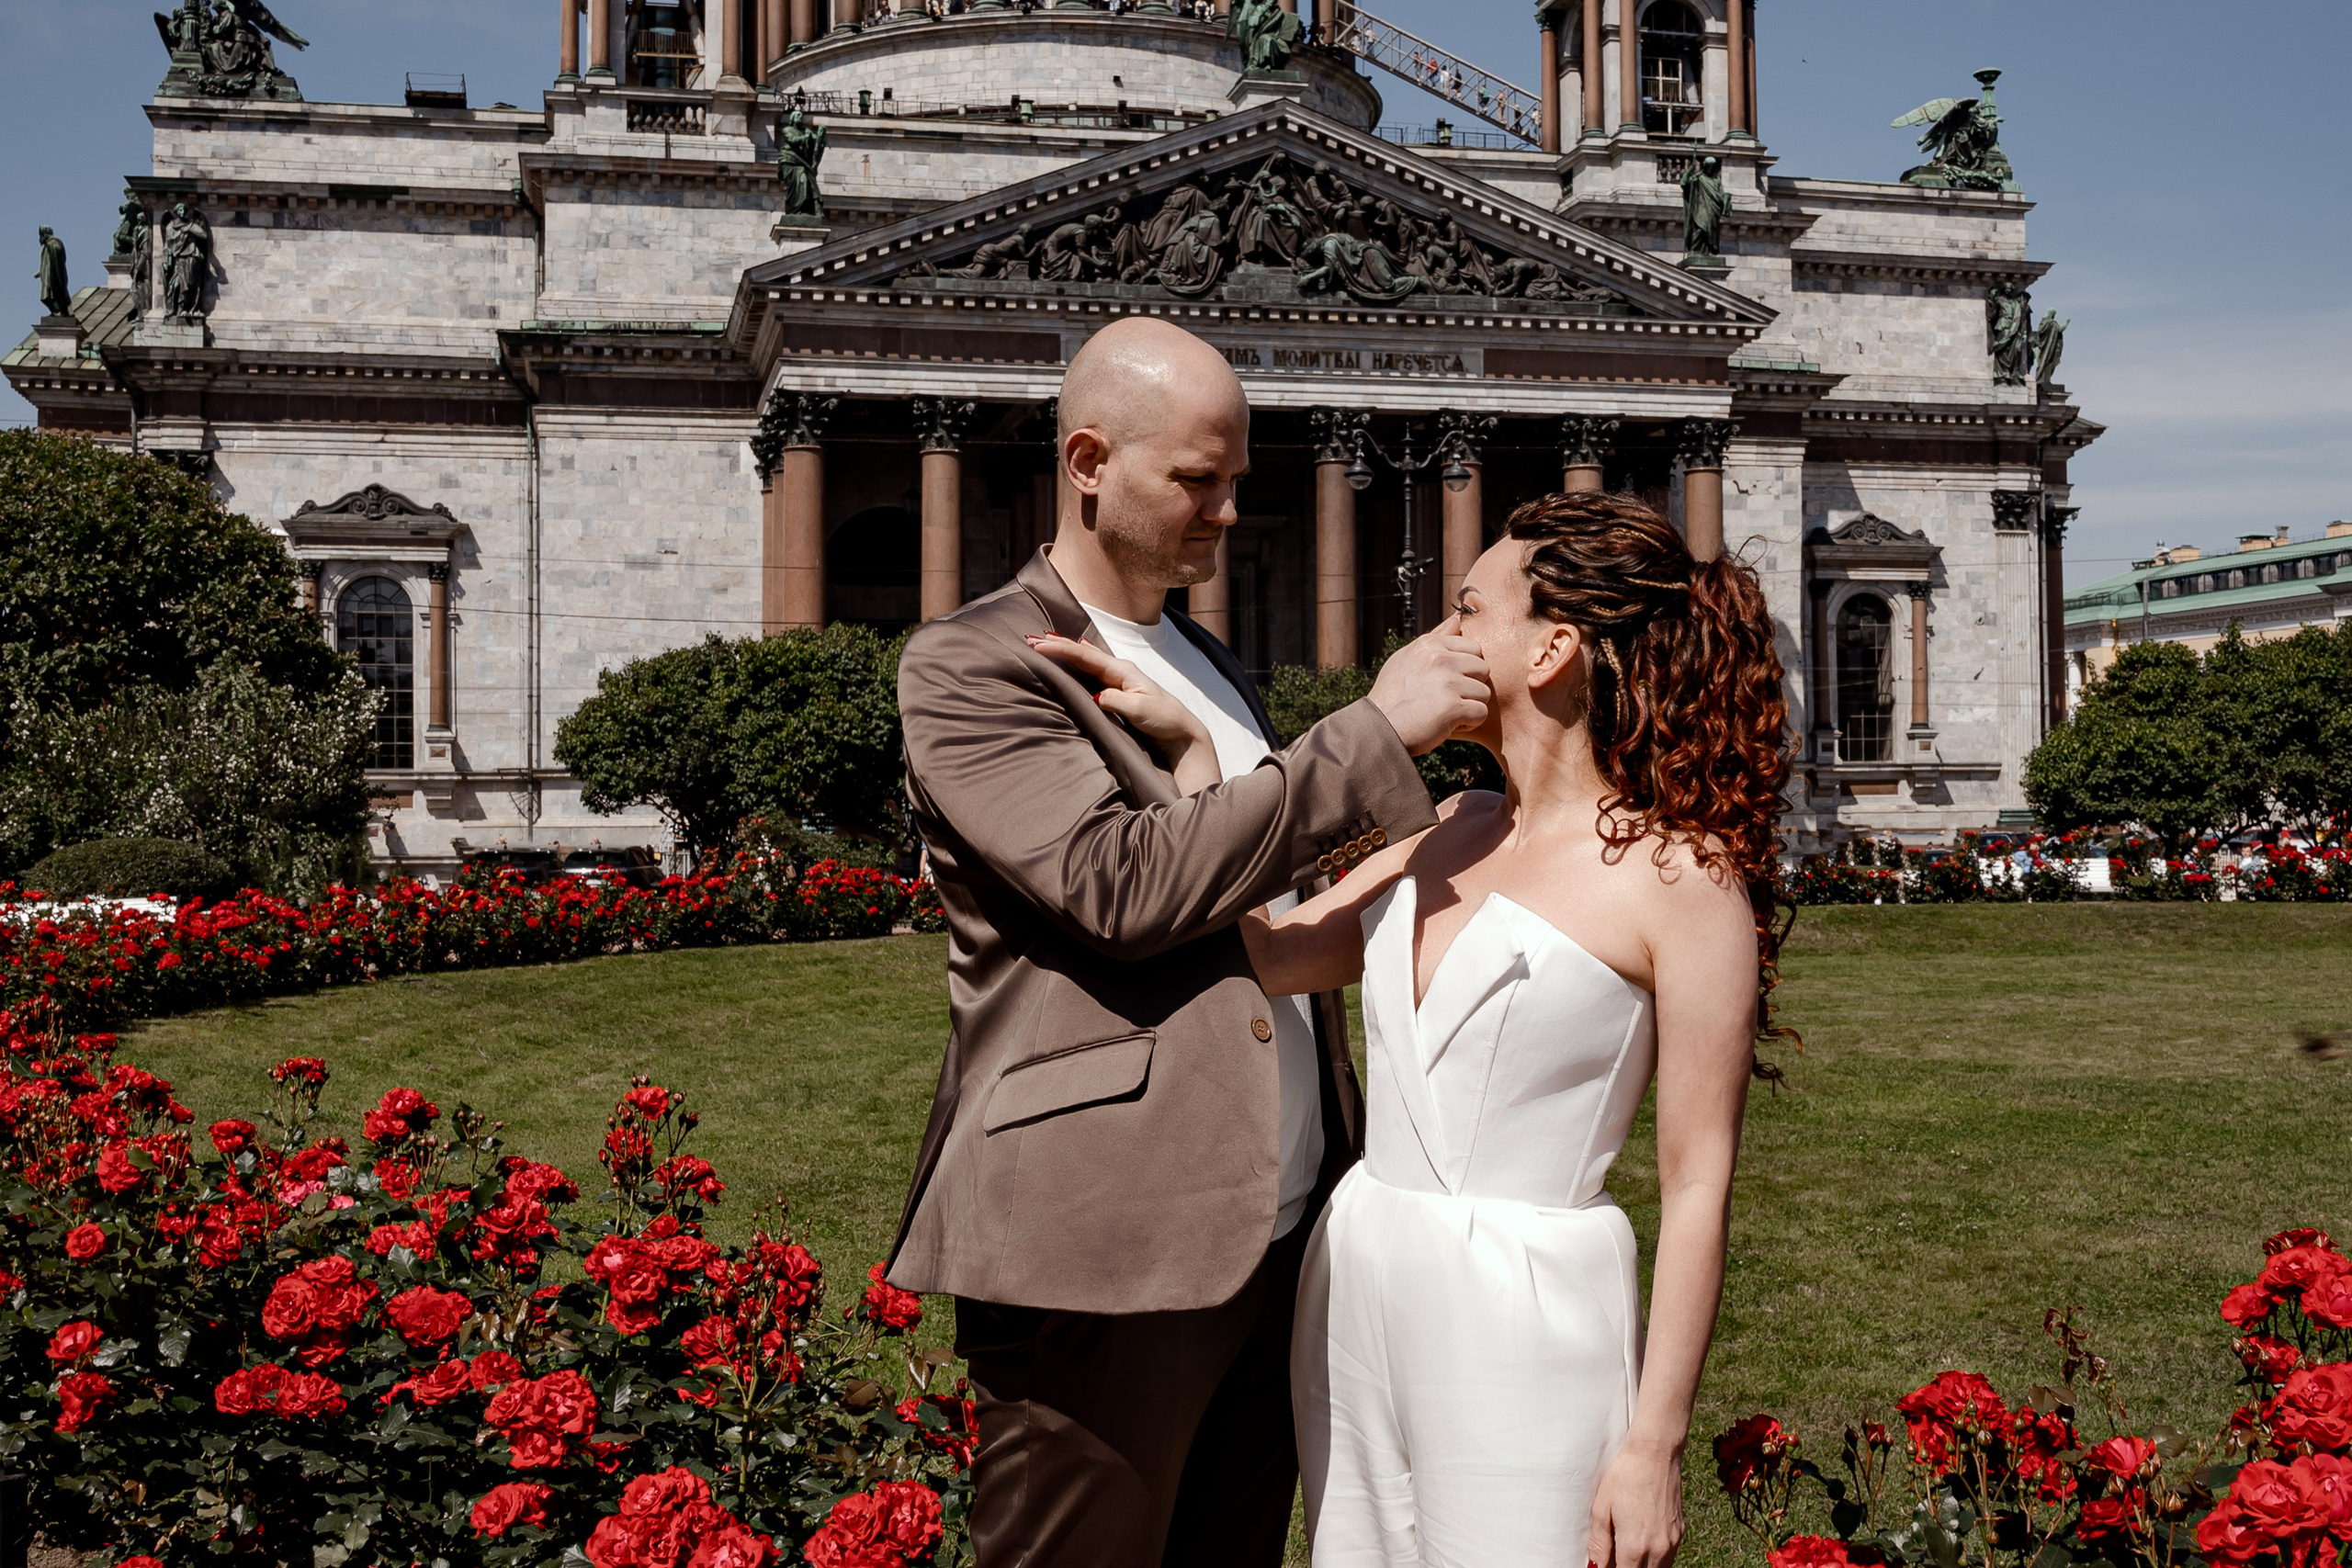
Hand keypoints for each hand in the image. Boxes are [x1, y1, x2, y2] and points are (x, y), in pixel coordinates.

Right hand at [1027, 634, 1221, 794]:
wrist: (1181, 734)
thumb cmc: (1164, 721)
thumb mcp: (1140, 711)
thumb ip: (1117, 701)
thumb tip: (1096, 695)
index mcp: (1123, 671)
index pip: (1086, 656)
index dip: (1061, 650)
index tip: (1039, 645)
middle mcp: (1119, 671)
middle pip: (1082, 652)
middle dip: (1057, 644)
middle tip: (1030, 638)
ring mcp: (1118, 680)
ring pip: (1085, 659)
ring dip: (1065, 650)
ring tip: (1045, 640)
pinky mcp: (1117, 691)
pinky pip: (1091, 671)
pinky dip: (1078, 660)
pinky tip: (1076, 651)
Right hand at [1365, 616, 1490, 755]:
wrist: (1378, 729)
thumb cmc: (1391, 696)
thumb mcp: (1406, 658)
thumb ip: (1435, 638)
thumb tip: (1457, 620)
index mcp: (1430, 645)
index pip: (1473, 648)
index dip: (1465, 668)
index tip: (1445, 682)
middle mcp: (1440, 659)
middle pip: (1483, 669)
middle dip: (1470, 687)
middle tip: (1447, 698)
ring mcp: (1448, 682)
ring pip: (1484, 693)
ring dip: (1469, 706)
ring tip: (1445, 712)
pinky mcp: (1453, 706)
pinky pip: (1481, 713)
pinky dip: (1468, 723)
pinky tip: (1448, 724)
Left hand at [1585, 1441, 1684, 1567]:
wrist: (1655, 1453)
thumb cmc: (1624, 1476)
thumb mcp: (1602, 1509)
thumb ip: (1599, 1543)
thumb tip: (1595, 1567)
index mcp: (1634, 1546)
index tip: (1604, 1563)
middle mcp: (1658, 1549)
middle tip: (1613, 1556)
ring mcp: (1672, 1542)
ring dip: (1641, 1566)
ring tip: (1625, 1549)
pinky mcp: (1680, 1533)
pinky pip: (1667, 1557)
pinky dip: (1654, 1558)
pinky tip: (1641, 1542)